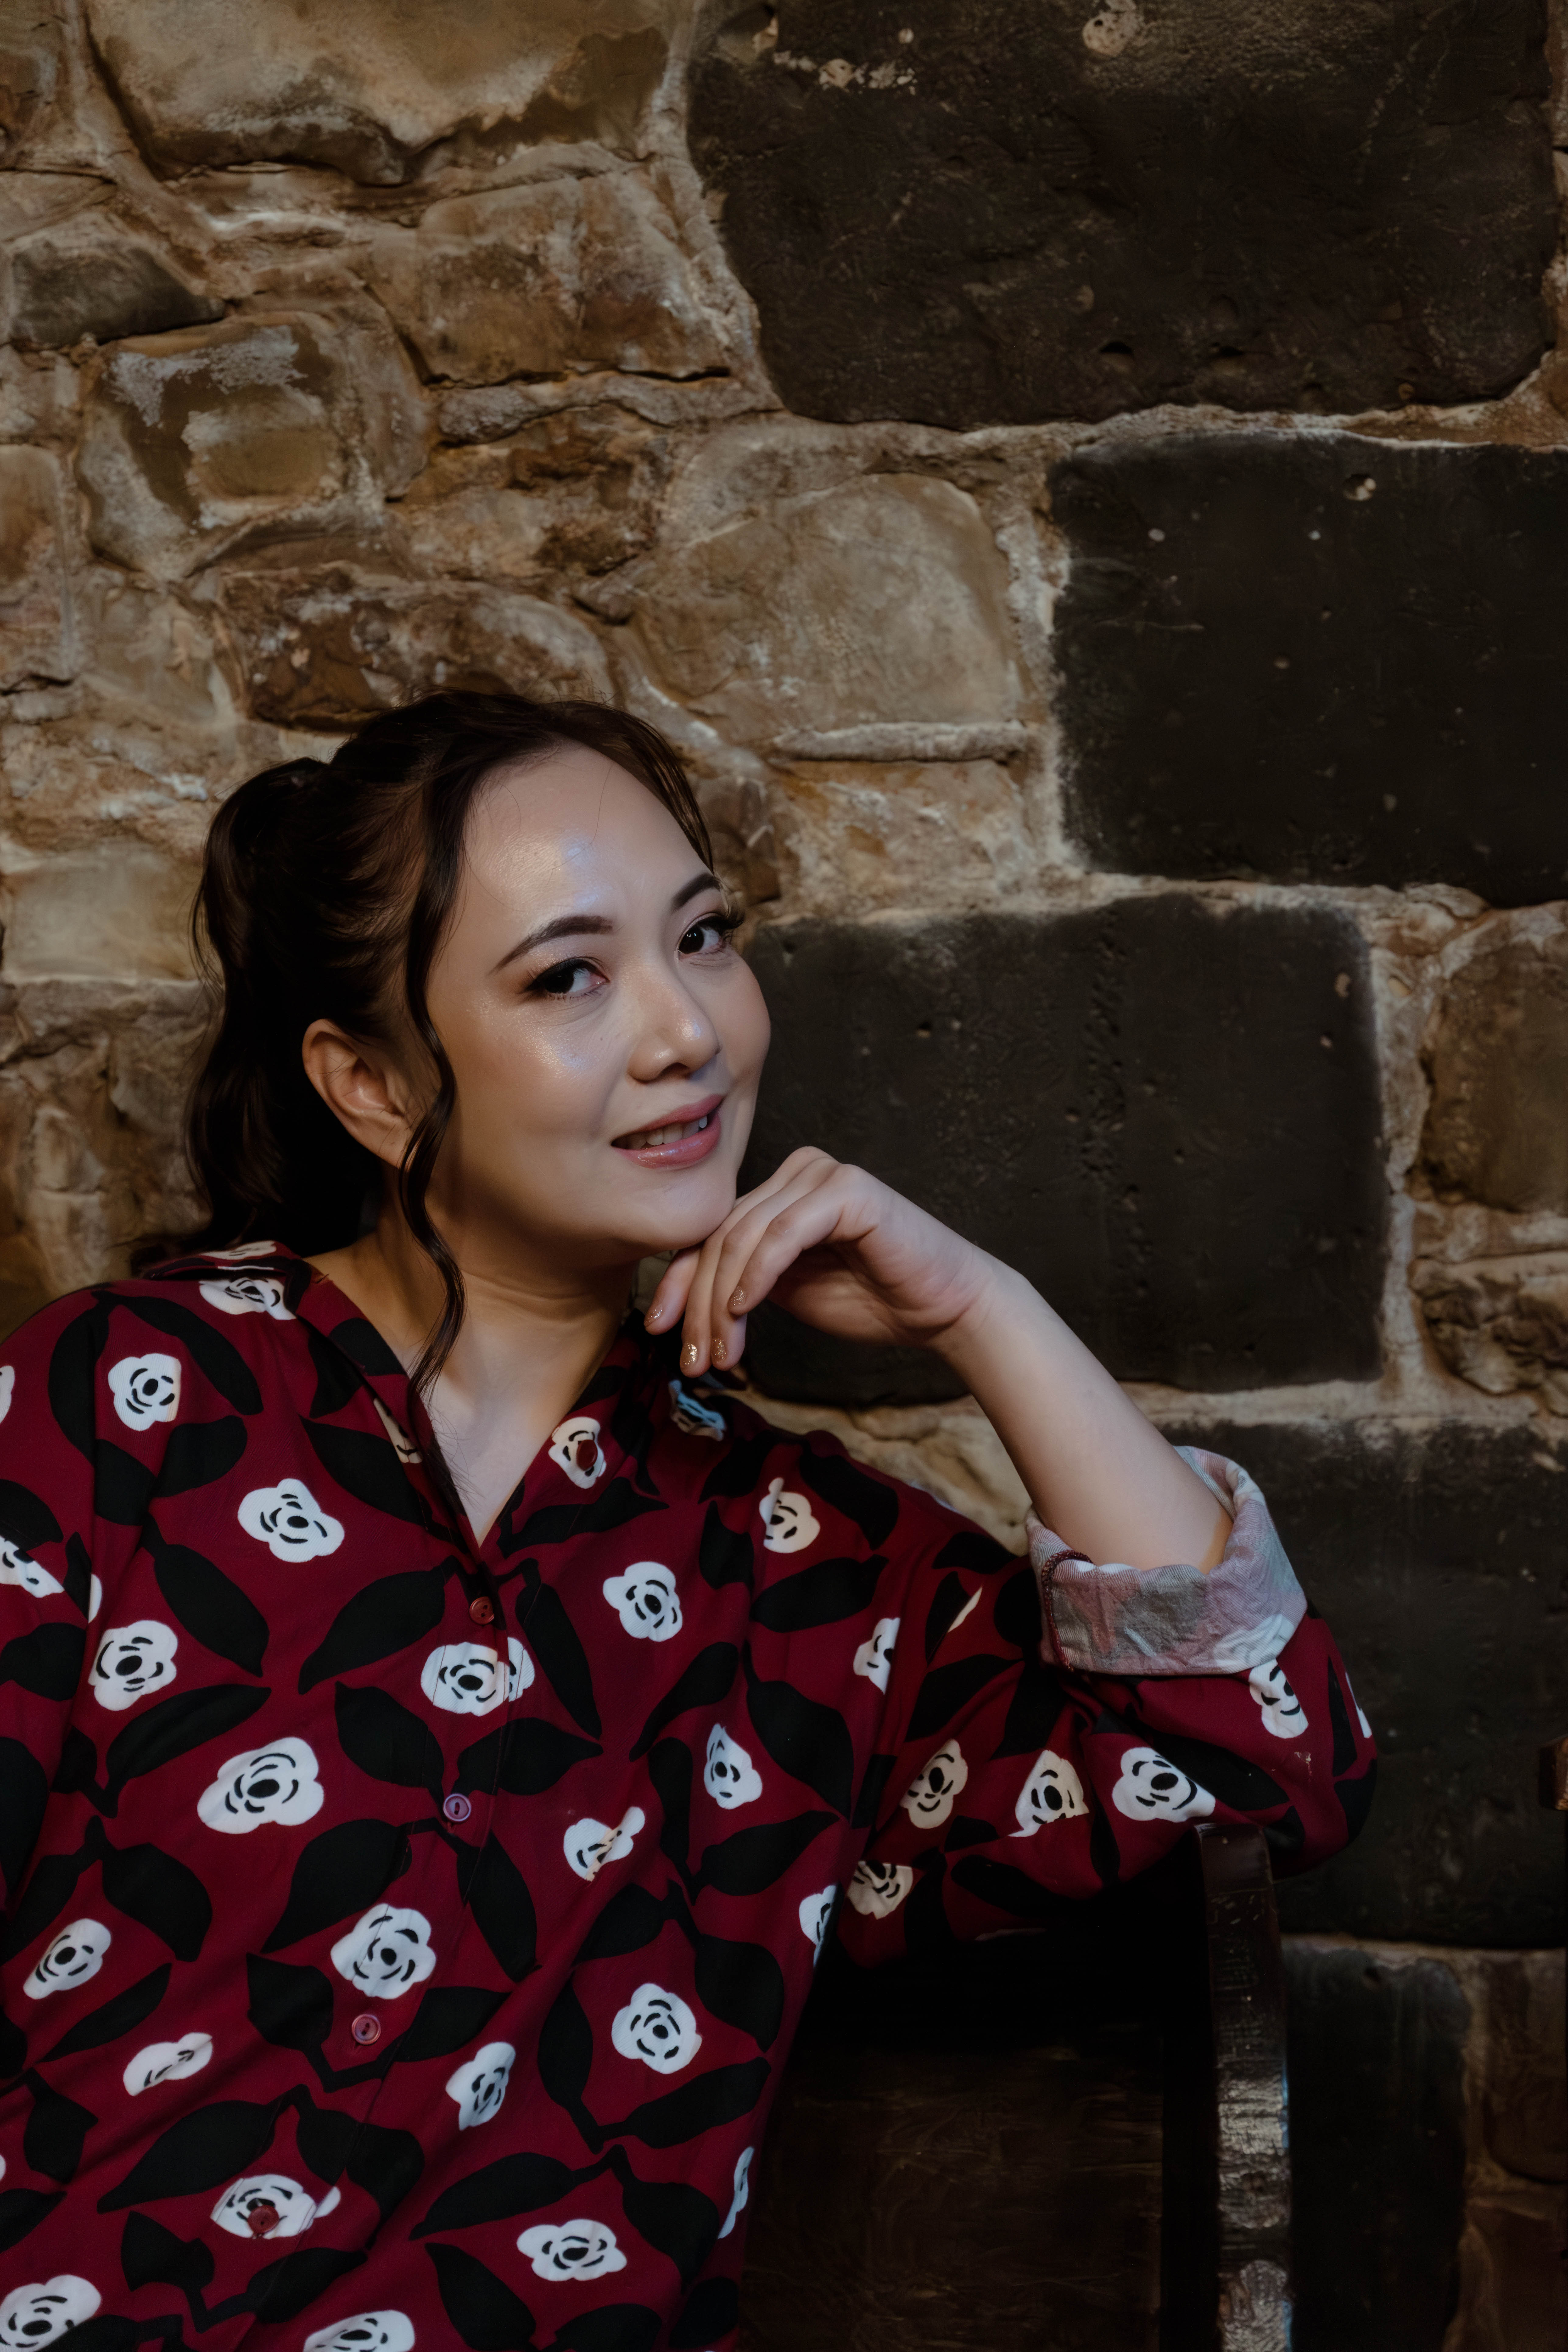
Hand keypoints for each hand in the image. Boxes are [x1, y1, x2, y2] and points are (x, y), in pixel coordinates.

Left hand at [644, 1147, 995, 1376]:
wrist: (944, 1309)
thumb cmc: (872, 1300)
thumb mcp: (788, 1292)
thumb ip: (743, 1282)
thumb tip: (684, 1304)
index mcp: (779, 1192)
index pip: (711, 1232)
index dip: (680, 1281)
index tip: (660, 1330)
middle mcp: (797, 1173)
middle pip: (721, 1235)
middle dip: (698, 1302)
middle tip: (694, 1358)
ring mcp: (822, 1175)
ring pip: (745, 1236)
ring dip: (722, 1301)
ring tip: (720, 1351)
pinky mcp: (848, 1190)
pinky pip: (784, 1232)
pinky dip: (757, 1273)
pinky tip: (743, 1309)